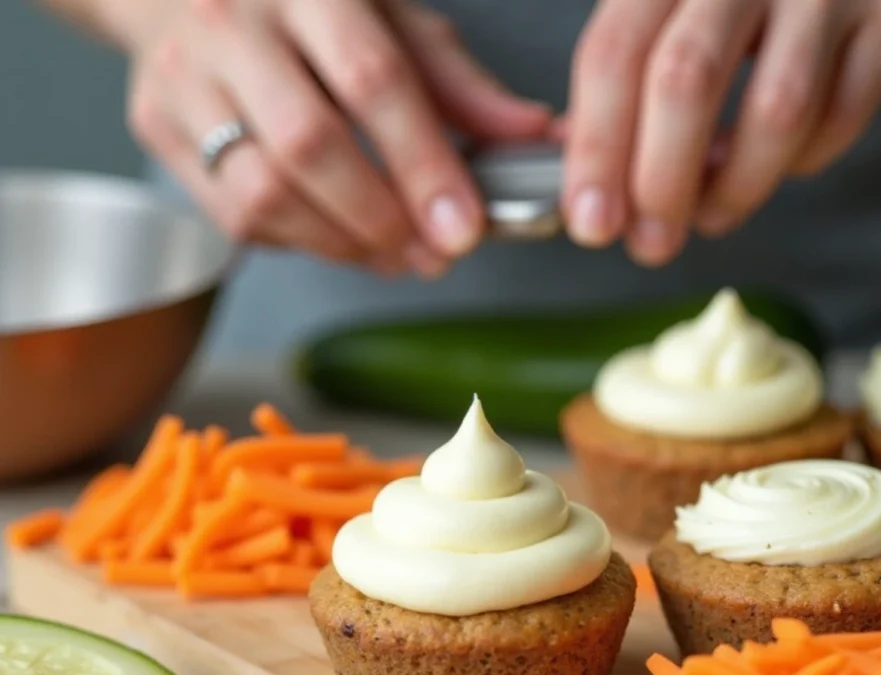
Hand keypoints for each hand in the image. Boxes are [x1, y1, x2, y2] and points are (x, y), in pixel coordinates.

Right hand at [123, 0, 550, 274]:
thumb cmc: (302, 10)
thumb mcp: (388, 23)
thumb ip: (458, 86)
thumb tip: (533, 134)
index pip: (373, 81)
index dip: (423, 165)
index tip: (463, 229)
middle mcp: (236, 23)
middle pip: (312, 145)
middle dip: (382, 219)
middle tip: (431, 255)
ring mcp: (186, 76)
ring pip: (265, 192)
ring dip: (342, 244)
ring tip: (392, 255)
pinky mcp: (157, 126)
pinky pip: (233, 216)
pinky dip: (298, 245)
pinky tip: (337, 240)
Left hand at [563, 0, 880, 265]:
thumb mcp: (676, 12)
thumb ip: (626, 86)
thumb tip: (589, 194)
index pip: (614, 56)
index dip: (597, 151)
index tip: (593, 223)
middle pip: (686, 81)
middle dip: (661, 183)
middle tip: (653, 244)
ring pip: (775, 111)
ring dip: (735, 188)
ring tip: (713, 214)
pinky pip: (841, 117)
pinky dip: (803, 160)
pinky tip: (779, 161)